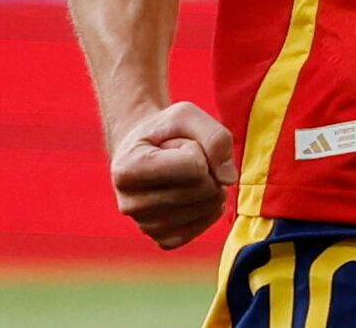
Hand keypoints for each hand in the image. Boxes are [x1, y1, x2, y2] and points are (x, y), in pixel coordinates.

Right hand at [109, 101, 236, 248]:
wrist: (143, 152)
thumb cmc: (164, 131)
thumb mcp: (186, 114)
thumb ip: (214, 137)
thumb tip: (228, 180)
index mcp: (127, 170)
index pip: (195, 165)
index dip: (197, 147)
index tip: (176, 143)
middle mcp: (130, 204)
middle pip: (204, 188)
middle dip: (207, 166)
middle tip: (183, 157)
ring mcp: (145, 227)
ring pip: (208, 206)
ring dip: (209, 183)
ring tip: (185, 174)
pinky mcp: (162, 240)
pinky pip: (204, 224)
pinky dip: (209, 205)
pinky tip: (194, 192)